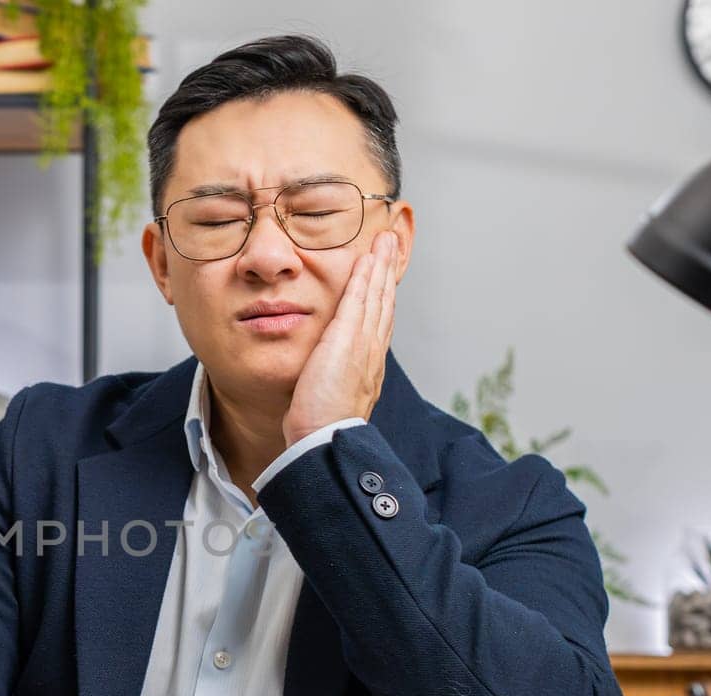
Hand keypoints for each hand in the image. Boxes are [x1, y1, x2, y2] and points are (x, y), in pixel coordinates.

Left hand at [282, 229, 397, 446]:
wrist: (323, 441)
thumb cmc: (319, 429)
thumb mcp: (328, 400)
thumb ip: (329, 383)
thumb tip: (323, 379)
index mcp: (367, 368)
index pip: (378, 324)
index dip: (383, 297)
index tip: (384, 276)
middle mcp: (372, 353)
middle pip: (385, 304)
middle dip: (388, 273)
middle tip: (392, 244)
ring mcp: (363, 345)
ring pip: (377, 297)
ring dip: (381, 266)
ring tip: (385, 240)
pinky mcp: (348, 340)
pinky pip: (359, 301)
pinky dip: (365, 277)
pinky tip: (367, 258)